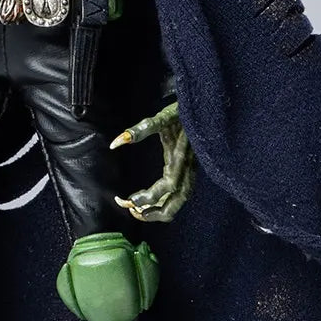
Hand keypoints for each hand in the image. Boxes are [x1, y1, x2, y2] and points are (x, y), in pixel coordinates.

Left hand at [110, 100, 195, 222]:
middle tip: (131, 210)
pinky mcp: (189, 172)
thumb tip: (114, 143)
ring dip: (159, 212)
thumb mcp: (162, 117)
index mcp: (182, 158)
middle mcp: (189, 170)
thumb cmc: (182, 112)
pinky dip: (164, 204)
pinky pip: (179, 196)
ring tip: (138, 211)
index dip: (148, 197)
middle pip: (176, 203)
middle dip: (153, 213)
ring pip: (179, 203)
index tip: (127, 199)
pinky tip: (150, 202)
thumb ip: (141, 129)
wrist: (205, 108)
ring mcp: (191, 173)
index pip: (167, 187)